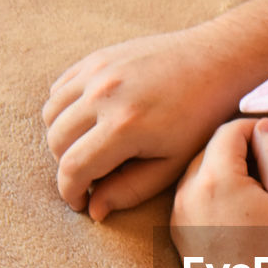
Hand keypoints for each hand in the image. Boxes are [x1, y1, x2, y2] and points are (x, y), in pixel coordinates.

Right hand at [42, 25, 247, 220]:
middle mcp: (103, 95)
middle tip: (90, 176)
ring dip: (62, 138)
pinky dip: (64, 110)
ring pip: (51, 114)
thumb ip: (131, 190)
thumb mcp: (172, 164)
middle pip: (56, 142)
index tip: (80, 202)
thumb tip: (95, 210)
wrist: (215, 63)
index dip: (70, 192)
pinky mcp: (96, 57)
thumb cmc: (200, 119)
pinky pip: (59, 89)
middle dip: (67, 167)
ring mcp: (97, 71)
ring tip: (89, 149)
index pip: (73, 168)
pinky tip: (88, 122)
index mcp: (124, 126)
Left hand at [171, 117, 267, 267]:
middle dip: (238, 150)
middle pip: (210, 148)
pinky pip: (191, 196)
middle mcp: (186, 191)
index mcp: (215, 178)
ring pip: (198, 171)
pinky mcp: (176, 232)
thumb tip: (262, 129)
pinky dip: (211, 193)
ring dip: (223, 171)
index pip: (229, 130)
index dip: (255, 129)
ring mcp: (177, 213)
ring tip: (254, 193)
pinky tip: (236, 213)